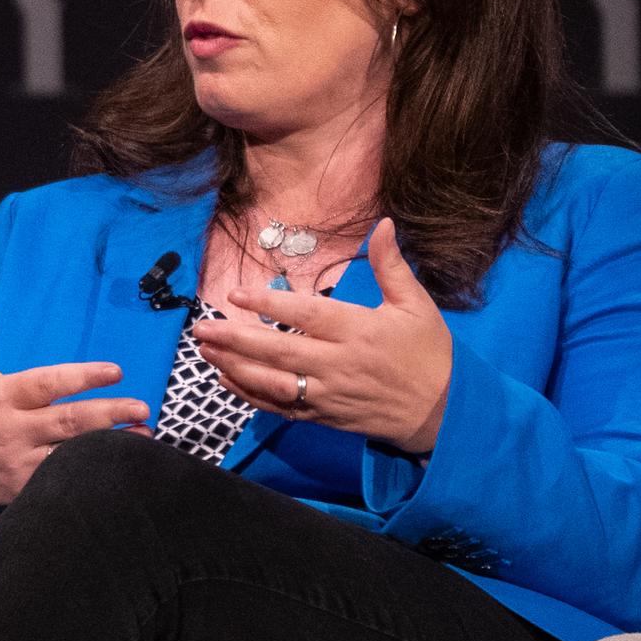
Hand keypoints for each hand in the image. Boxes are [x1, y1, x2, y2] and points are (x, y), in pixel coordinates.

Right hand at [0, 285, 152, 523]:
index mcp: (2, 396)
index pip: (47, 383)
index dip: (82, 377)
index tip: (116, 371)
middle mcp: (13, 429)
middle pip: (68, 420)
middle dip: (109, 413)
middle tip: (142, 407)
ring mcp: (20, 462)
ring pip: (72, 454)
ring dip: (110, 446)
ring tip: (144, 436)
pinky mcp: (24, 489)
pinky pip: (63, 481)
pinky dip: (91, 474)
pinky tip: (118, 466)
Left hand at [193, 217, 452, 452]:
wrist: (440, 413)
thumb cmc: (429, 354)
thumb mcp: (417, 305)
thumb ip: (392, 266)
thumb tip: (384, 224)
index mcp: (358, 331)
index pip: (305, 316)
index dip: (269, 306)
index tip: (236, 295)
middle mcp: (338, 364)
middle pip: (279, 352)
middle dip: (235, 339)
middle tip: (200, 327)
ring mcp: (328, 394)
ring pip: (273, 383)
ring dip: (235, 367)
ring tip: (204, 349)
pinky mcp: (323, 416)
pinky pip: (280, 408)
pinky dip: (250, 396)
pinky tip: (226, 379)